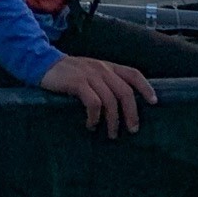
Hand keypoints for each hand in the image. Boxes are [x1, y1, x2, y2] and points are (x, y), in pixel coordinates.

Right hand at [38, 55, 157, 137]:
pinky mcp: (77, 82)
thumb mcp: (91, 72)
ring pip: (110, 100)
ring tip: (112, 133)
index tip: (154, 102)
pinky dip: (95, 117)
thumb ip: (106, 82)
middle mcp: (102, 69)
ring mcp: (90, 75)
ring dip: (113, 120)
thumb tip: (121, 104)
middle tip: (132, 129)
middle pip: (125, 91)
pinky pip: (93, 103)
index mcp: (108, 66)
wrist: (44, 63)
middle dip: (131, 113)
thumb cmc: (69, 73)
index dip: (146, 87)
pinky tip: (91, 124)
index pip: (133, 73)